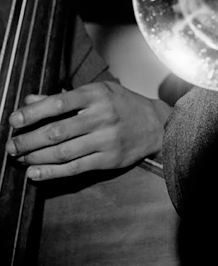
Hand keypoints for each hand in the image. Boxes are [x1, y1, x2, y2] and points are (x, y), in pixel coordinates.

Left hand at [5, 81, 170, 180]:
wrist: (155, 124)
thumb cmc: (122, 104)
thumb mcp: (98, 92)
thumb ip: (64, 98)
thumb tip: (29, 101)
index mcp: (97, 95)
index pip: (59, 103)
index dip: (33, 113)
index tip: (13, 120)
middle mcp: (102, 116)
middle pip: (57, 131)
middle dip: (28, 140)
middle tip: (10, 146)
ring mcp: (106, 139)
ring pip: (63, 152)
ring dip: (35, 158)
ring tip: (20, 159)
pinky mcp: (109, 159)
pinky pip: (74, 168)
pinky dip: (51, 172)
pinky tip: (35, 173)